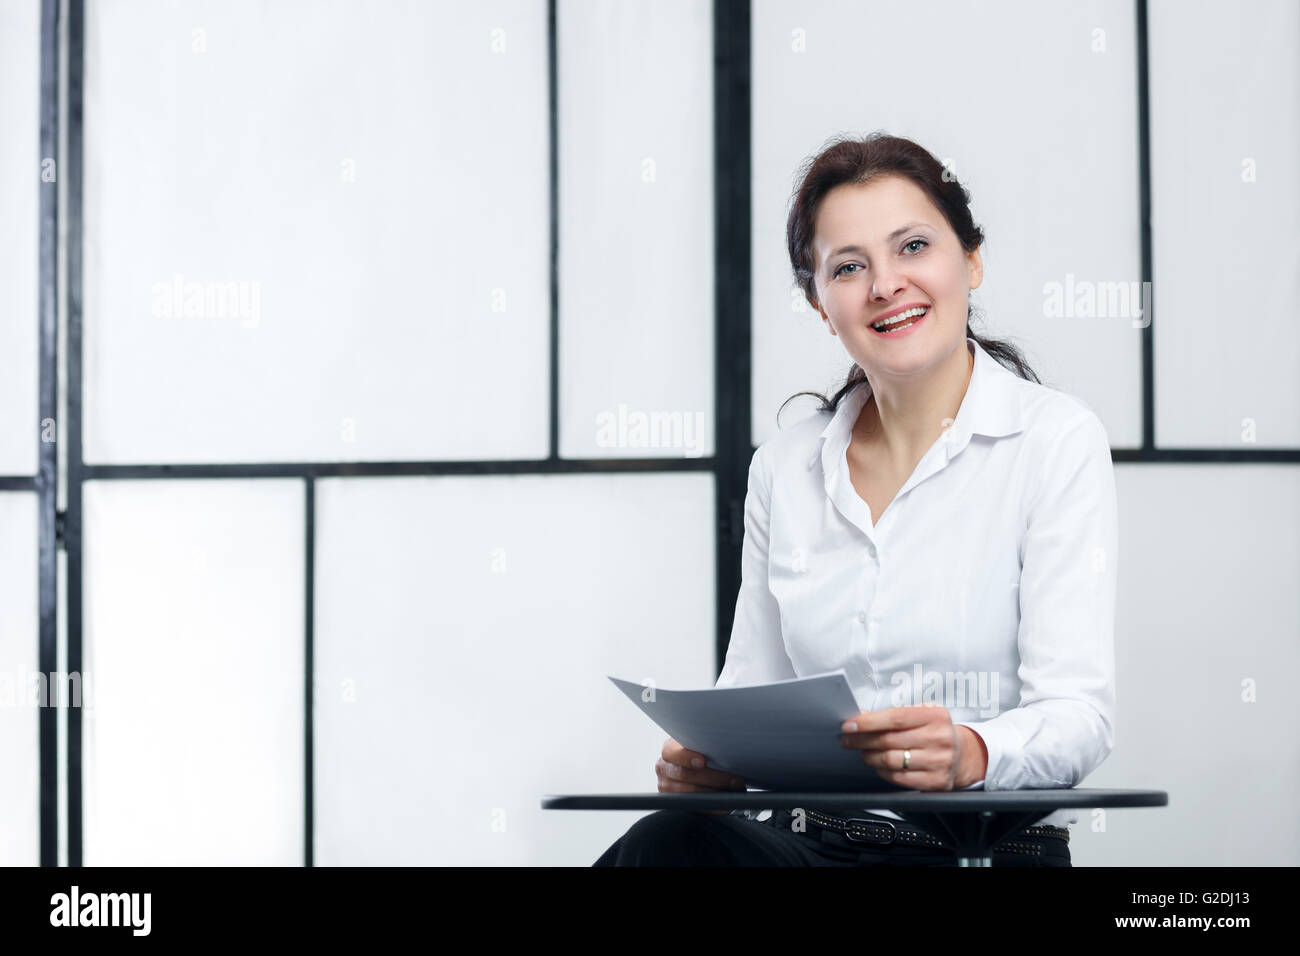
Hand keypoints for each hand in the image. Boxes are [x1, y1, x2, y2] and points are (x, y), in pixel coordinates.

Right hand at [657, 737, 746, 814]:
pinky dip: (712, 806)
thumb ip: (704, 745)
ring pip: (690, 793)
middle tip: (735, 779)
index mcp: (668, 751)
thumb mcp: (698, 744)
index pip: (672, 752)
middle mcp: (664, 768)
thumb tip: (725, 747)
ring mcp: (667, 787)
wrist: (691, 766)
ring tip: (734, 791)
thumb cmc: (699, 753)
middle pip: (685, 775)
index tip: (703, 762)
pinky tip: (725, 803)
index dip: (687, 757)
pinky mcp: (675, 802)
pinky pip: (694, 806)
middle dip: (713, 778)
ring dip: (715, 793)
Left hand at [838, 704, 987, 790]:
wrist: (963, 755)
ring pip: (891, 760)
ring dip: (870, 757)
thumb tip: (861, 718)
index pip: (895, 718)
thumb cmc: (934, 732)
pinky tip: (879, 766)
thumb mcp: (920, 715)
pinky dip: (883, 772)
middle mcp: (940, 738)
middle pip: (889, 740)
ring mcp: (940, 761)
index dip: (868, 722)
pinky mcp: (937, 782)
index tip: (849, 725)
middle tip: (848, 740)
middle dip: (862, 740)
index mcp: (935, 716)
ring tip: (864, 753)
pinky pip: (899, 778)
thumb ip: (893, 715)